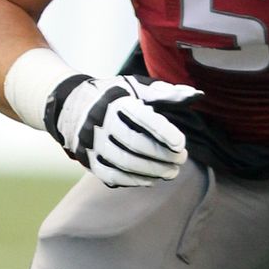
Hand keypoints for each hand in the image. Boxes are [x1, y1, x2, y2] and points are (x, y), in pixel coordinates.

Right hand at [44, 74, 199, 186]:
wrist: (71, 105)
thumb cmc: (114, 95)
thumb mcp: (136, 87)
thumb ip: (166, 93)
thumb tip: (196, 95)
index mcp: (116, 102)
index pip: (142, 118)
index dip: (163, 132)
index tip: (181, 143)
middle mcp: (102, 122)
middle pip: (135, 143)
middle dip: (162, 154)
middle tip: (182, 159)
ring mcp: (93, 143)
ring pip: (124, 162)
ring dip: (152, 171)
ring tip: (172, 172)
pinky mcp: (89, 160)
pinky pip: (112, 175)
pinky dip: (134, 180)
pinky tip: (151, 180)